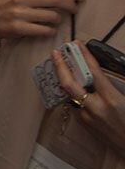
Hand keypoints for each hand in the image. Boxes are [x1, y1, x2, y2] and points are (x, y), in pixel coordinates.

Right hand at [0, 0, 82, 41]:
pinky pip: (45, 30)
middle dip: (71, 5)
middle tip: (75, 9)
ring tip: (56, 20)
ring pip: (52, 16)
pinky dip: (51, 30)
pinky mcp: (18, 28)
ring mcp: (18, 14)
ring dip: (59, 19)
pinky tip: (48, 29)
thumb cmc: (4, 6)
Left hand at [53, 41, 124, 156]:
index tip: (77, 44)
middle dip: (60, 66)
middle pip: (70, 84)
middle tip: (56, 52)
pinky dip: (71, 92)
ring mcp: (87, 117)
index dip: (84, 56)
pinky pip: (73, 103)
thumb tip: (98, 71)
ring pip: (68, 94)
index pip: (94, 73)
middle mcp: (97, 108)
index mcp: (112, 100)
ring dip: (63, 78)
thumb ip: (112, 85)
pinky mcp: (84, 124)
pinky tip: (70, 83)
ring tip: (60, 64)